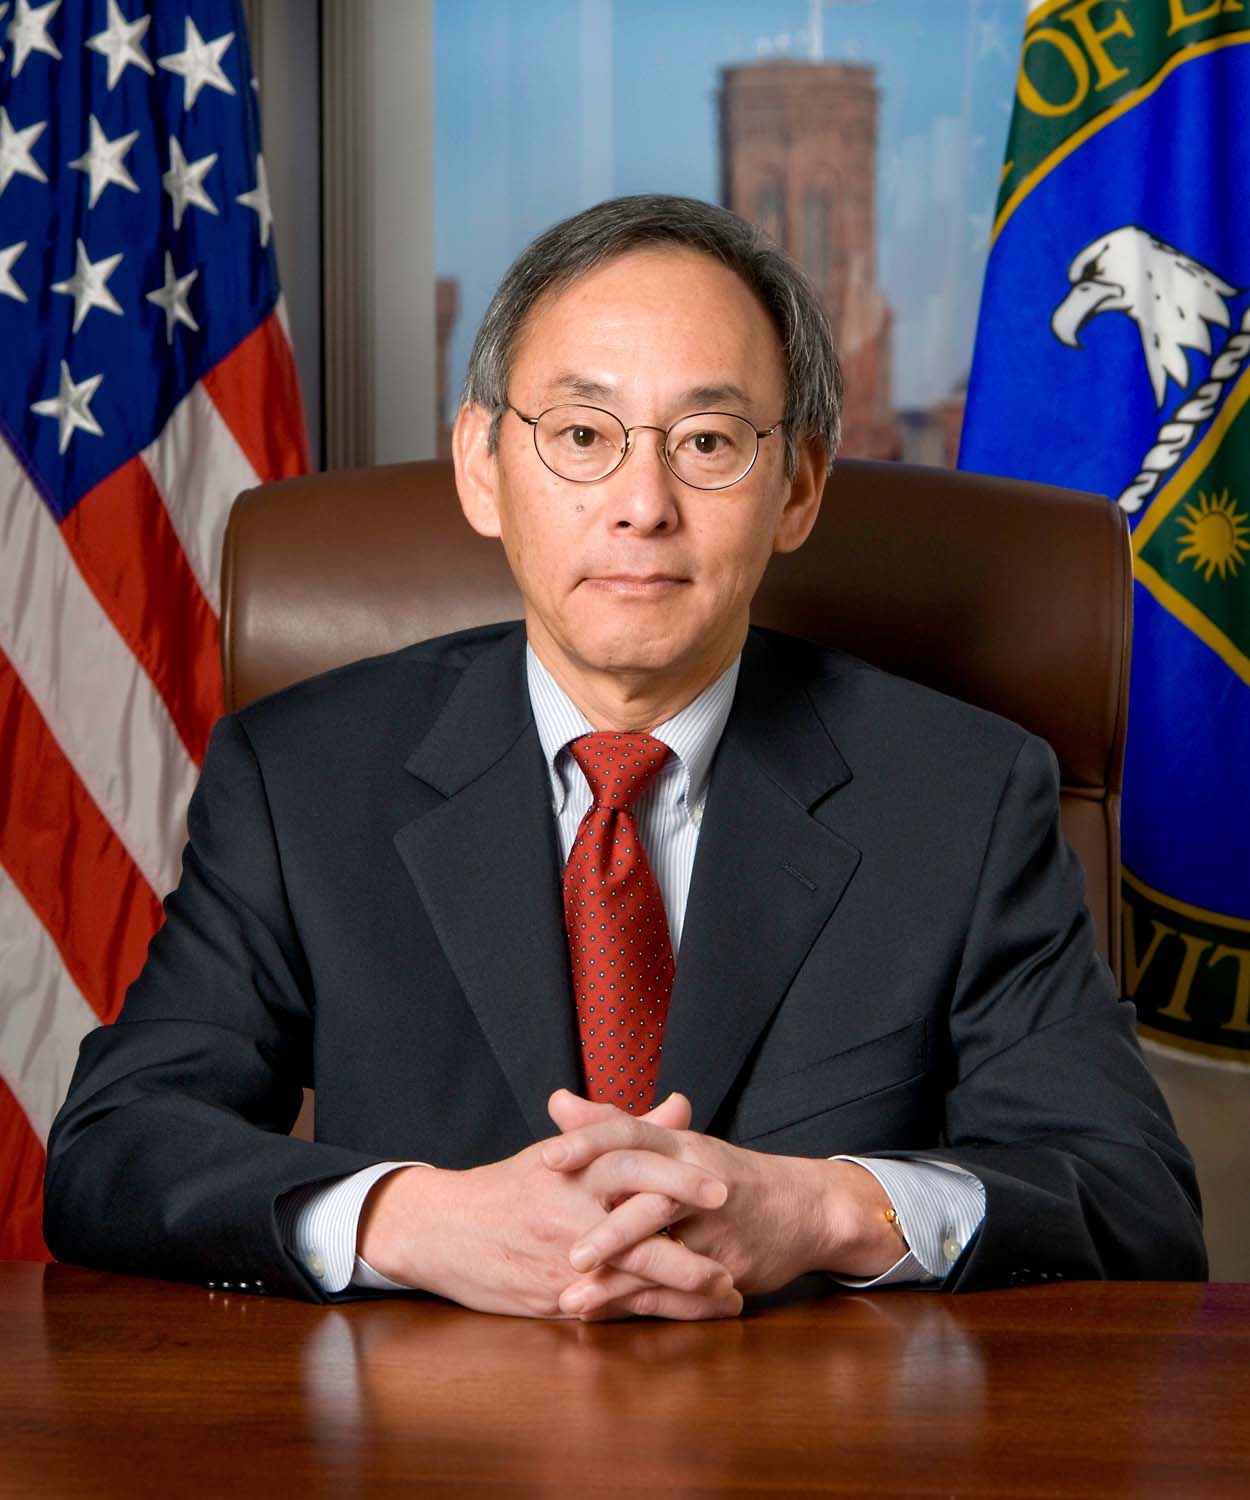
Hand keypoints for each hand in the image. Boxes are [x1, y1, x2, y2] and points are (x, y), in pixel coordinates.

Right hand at [356, 1091, 739, 1320]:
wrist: (445, 1231)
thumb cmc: (513, 1186)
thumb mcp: (564, 1150)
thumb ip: (627, 1128)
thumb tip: (681, 1105)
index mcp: (572, 1168)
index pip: (632, 1163)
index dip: (679, 1175)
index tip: (722, 1186)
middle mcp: (567, 1213)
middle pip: (638, 1226)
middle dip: (690, 1244)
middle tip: (735, 1252)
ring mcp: (562, 1259)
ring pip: (632, 1276)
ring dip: (684, 1288)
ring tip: (729, 1292)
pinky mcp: (556, 1297)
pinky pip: (614, 1308)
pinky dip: (656, 1312)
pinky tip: (690, 1315)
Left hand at [544, 1092, 903, 1319]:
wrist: (804, 1208)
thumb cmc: (724, 1175)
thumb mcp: (675, 1144)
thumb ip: (614, 1125)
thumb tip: (556, 1102)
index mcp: (681, 1145)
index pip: (631, 1134)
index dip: (589, 1144)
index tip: (546, 1160)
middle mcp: (699, 1181)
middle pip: (651, 1200)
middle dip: (608, 1229)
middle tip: (564, 1251)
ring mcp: (717, 1228)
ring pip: (665, 1253)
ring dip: (618, 1279)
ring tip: (572, 1298)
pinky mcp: (730, 1267)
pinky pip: (680, 1290)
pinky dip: (641, 1304)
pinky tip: (606, 1316)